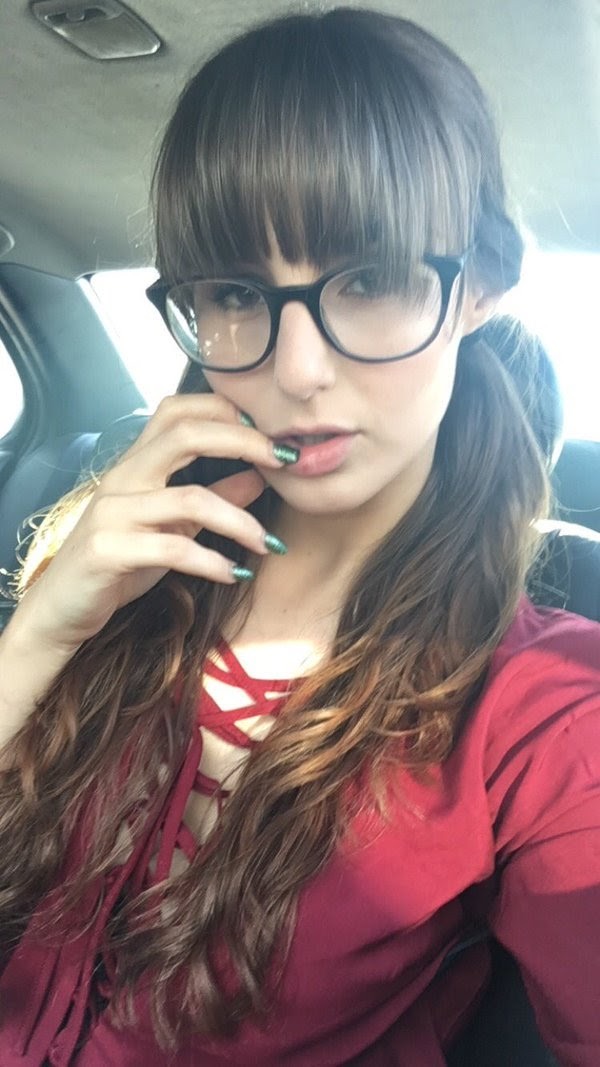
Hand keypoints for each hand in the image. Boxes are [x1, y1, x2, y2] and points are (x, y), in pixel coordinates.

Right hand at [17, 394, 293, 650]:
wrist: (63, 608)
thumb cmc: (121, 562)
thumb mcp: (175, 528)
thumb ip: (215, 499)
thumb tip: (260, 476)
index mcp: (138, 463)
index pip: (179, 410)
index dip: (228, 412)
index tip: (271, 436)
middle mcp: (123, 477)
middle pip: (186, 435)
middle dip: (244, 442)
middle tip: (287, 462)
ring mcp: (112, 511)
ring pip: (190, 498)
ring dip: (240, 522)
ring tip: (268, 544)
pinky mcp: (106, 549)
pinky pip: (172, 548)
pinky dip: (211, 562)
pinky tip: (232, 574)